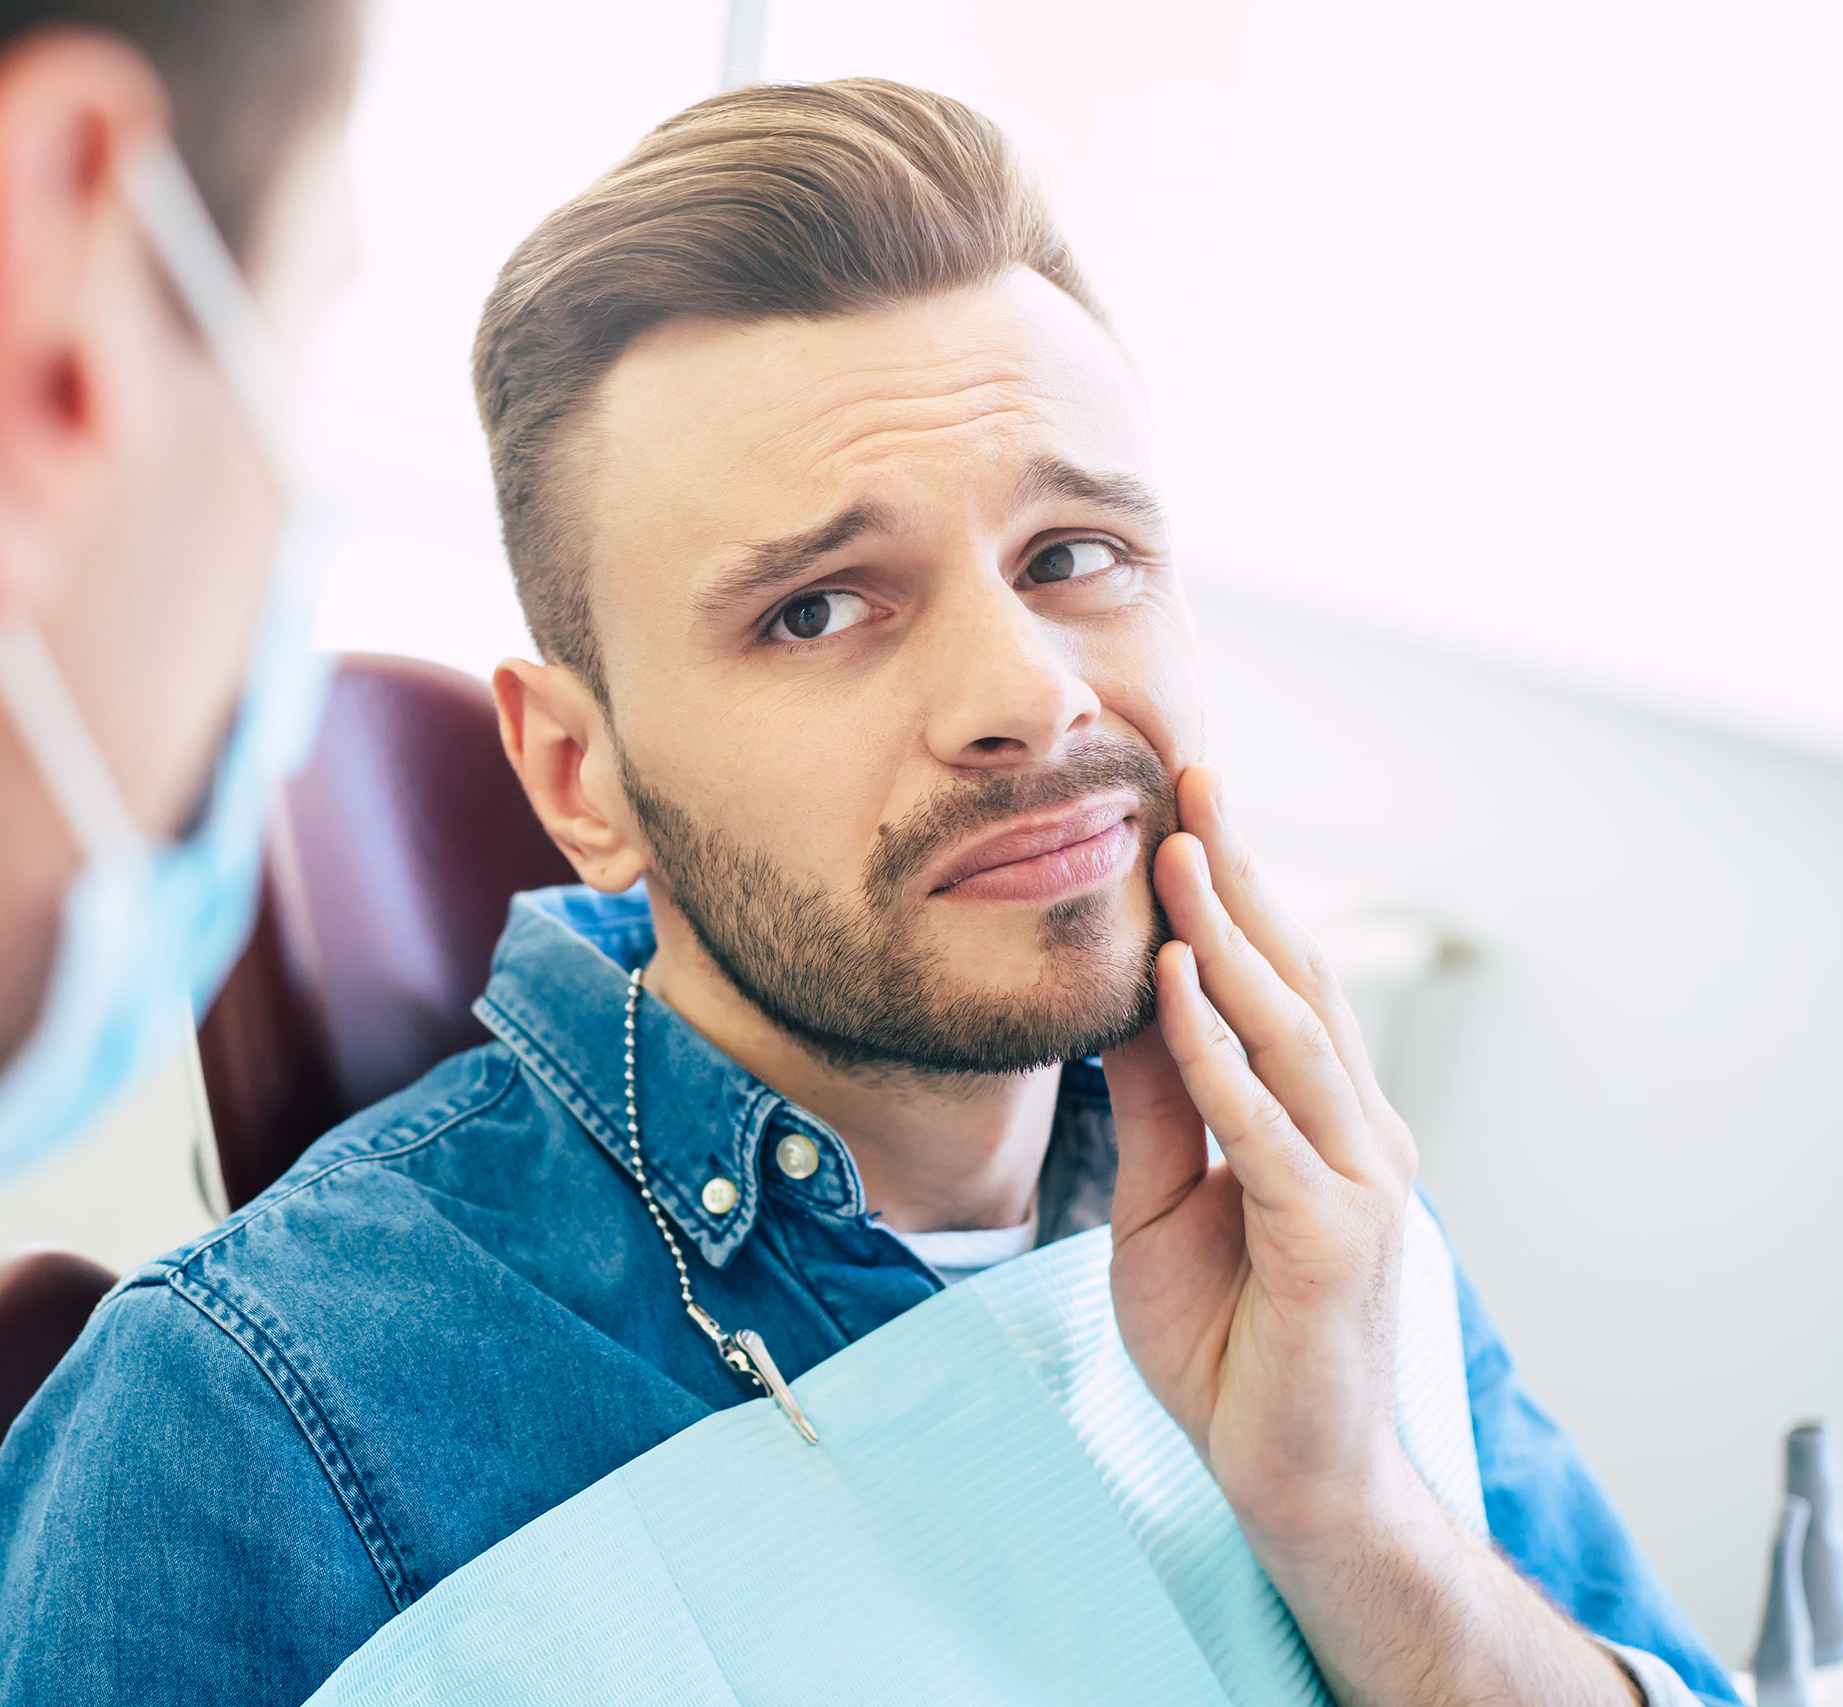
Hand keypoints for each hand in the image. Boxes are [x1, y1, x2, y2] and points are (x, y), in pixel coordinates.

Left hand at [1104, 763, 1419, 1551]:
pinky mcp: (1330, 1243)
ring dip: (1232, 937)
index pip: (1281, 983)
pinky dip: (1220, 1051)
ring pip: (1289, 1036)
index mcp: (1325, 1123)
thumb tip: (1124, 1000)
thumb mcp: (1162, 1201)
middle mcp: (1359, 1137)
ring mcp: (1356, 1187)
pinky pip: (1261, 1129)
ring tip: (1183, 851)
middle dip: (1244, 877)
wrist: (1289, 1479)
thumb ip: (1155, 1106)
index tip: (1190, 805)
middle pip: (1297, 981)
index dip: (1239, 892)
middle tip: (1197, 779)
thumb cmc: (1228, 1342)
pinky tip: (1182, 984)